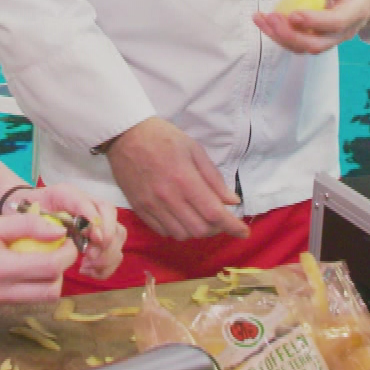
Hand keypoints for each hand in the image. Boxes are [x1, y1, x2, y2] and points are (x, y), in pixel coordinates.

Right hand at [0, 207, 77, 305]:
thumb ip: (26, 226)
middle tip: (58, 248)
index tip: (68, 238)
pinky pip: (18, 298)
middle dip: (60, 271)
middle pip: (48, 294)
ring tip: (40, 252)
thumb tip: (58, 231)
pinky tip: (21, 261)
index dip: (66, 254)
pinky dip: (28, 283)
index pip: (48, 269)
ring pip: (35, 299)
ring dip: (46, 279)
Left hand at [16, 183, 126, 279]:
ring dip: (107, 254)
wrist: (23, 215)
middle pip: (110, 217)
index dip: (95, 220)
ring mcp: (95, 222)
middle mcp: (87, 204)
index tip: (95, 239)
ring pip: (118, 234)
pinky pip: (114, 251)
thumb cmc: (25, 214)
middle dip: (106, 240)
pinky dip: (106, 265)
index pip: (89, 202)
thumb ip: (39, 222)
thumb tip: (60, 234)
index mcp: (68, 195)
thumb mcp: (25, 215)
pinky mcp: (98, 239)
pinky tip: (89, 271)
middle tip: (90, 257)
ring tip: (87, 266)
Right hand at [105, 117, 247, 239]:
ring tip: (201, 217)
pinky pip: (162, 231)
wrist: (125, 135)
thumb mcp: (194, 149)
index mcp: (184, 179)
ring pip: (181, 234)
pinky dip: (177, 230)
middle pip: (199, 229)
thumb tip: (231, 201)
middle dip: (216, 228)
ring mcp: (151, 206)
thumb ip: (213, 178)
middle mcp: (168, 197)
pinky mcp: (139, 209)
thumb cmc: (163, 137)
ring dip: (197, 230)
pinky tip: (181, 218)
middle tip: (220, 218)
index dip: (232, 226)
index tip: (244, 232)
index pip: (214, 213)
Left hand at [253, 0, 369, 54]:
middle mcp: (344, 31)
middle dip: (291, 35)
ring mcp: (331, 37)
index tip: (293, 14)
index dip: (314, 21)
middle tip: (271, 18)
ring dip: (280, 36)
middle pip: (317, 44)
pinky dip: (279, 35)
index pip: (336, 22)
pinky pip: (298, 42)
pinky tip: (264, 21)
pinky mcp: (318, 37)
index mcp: (356, 11)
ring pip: (304, 47)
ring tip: (261, 19)